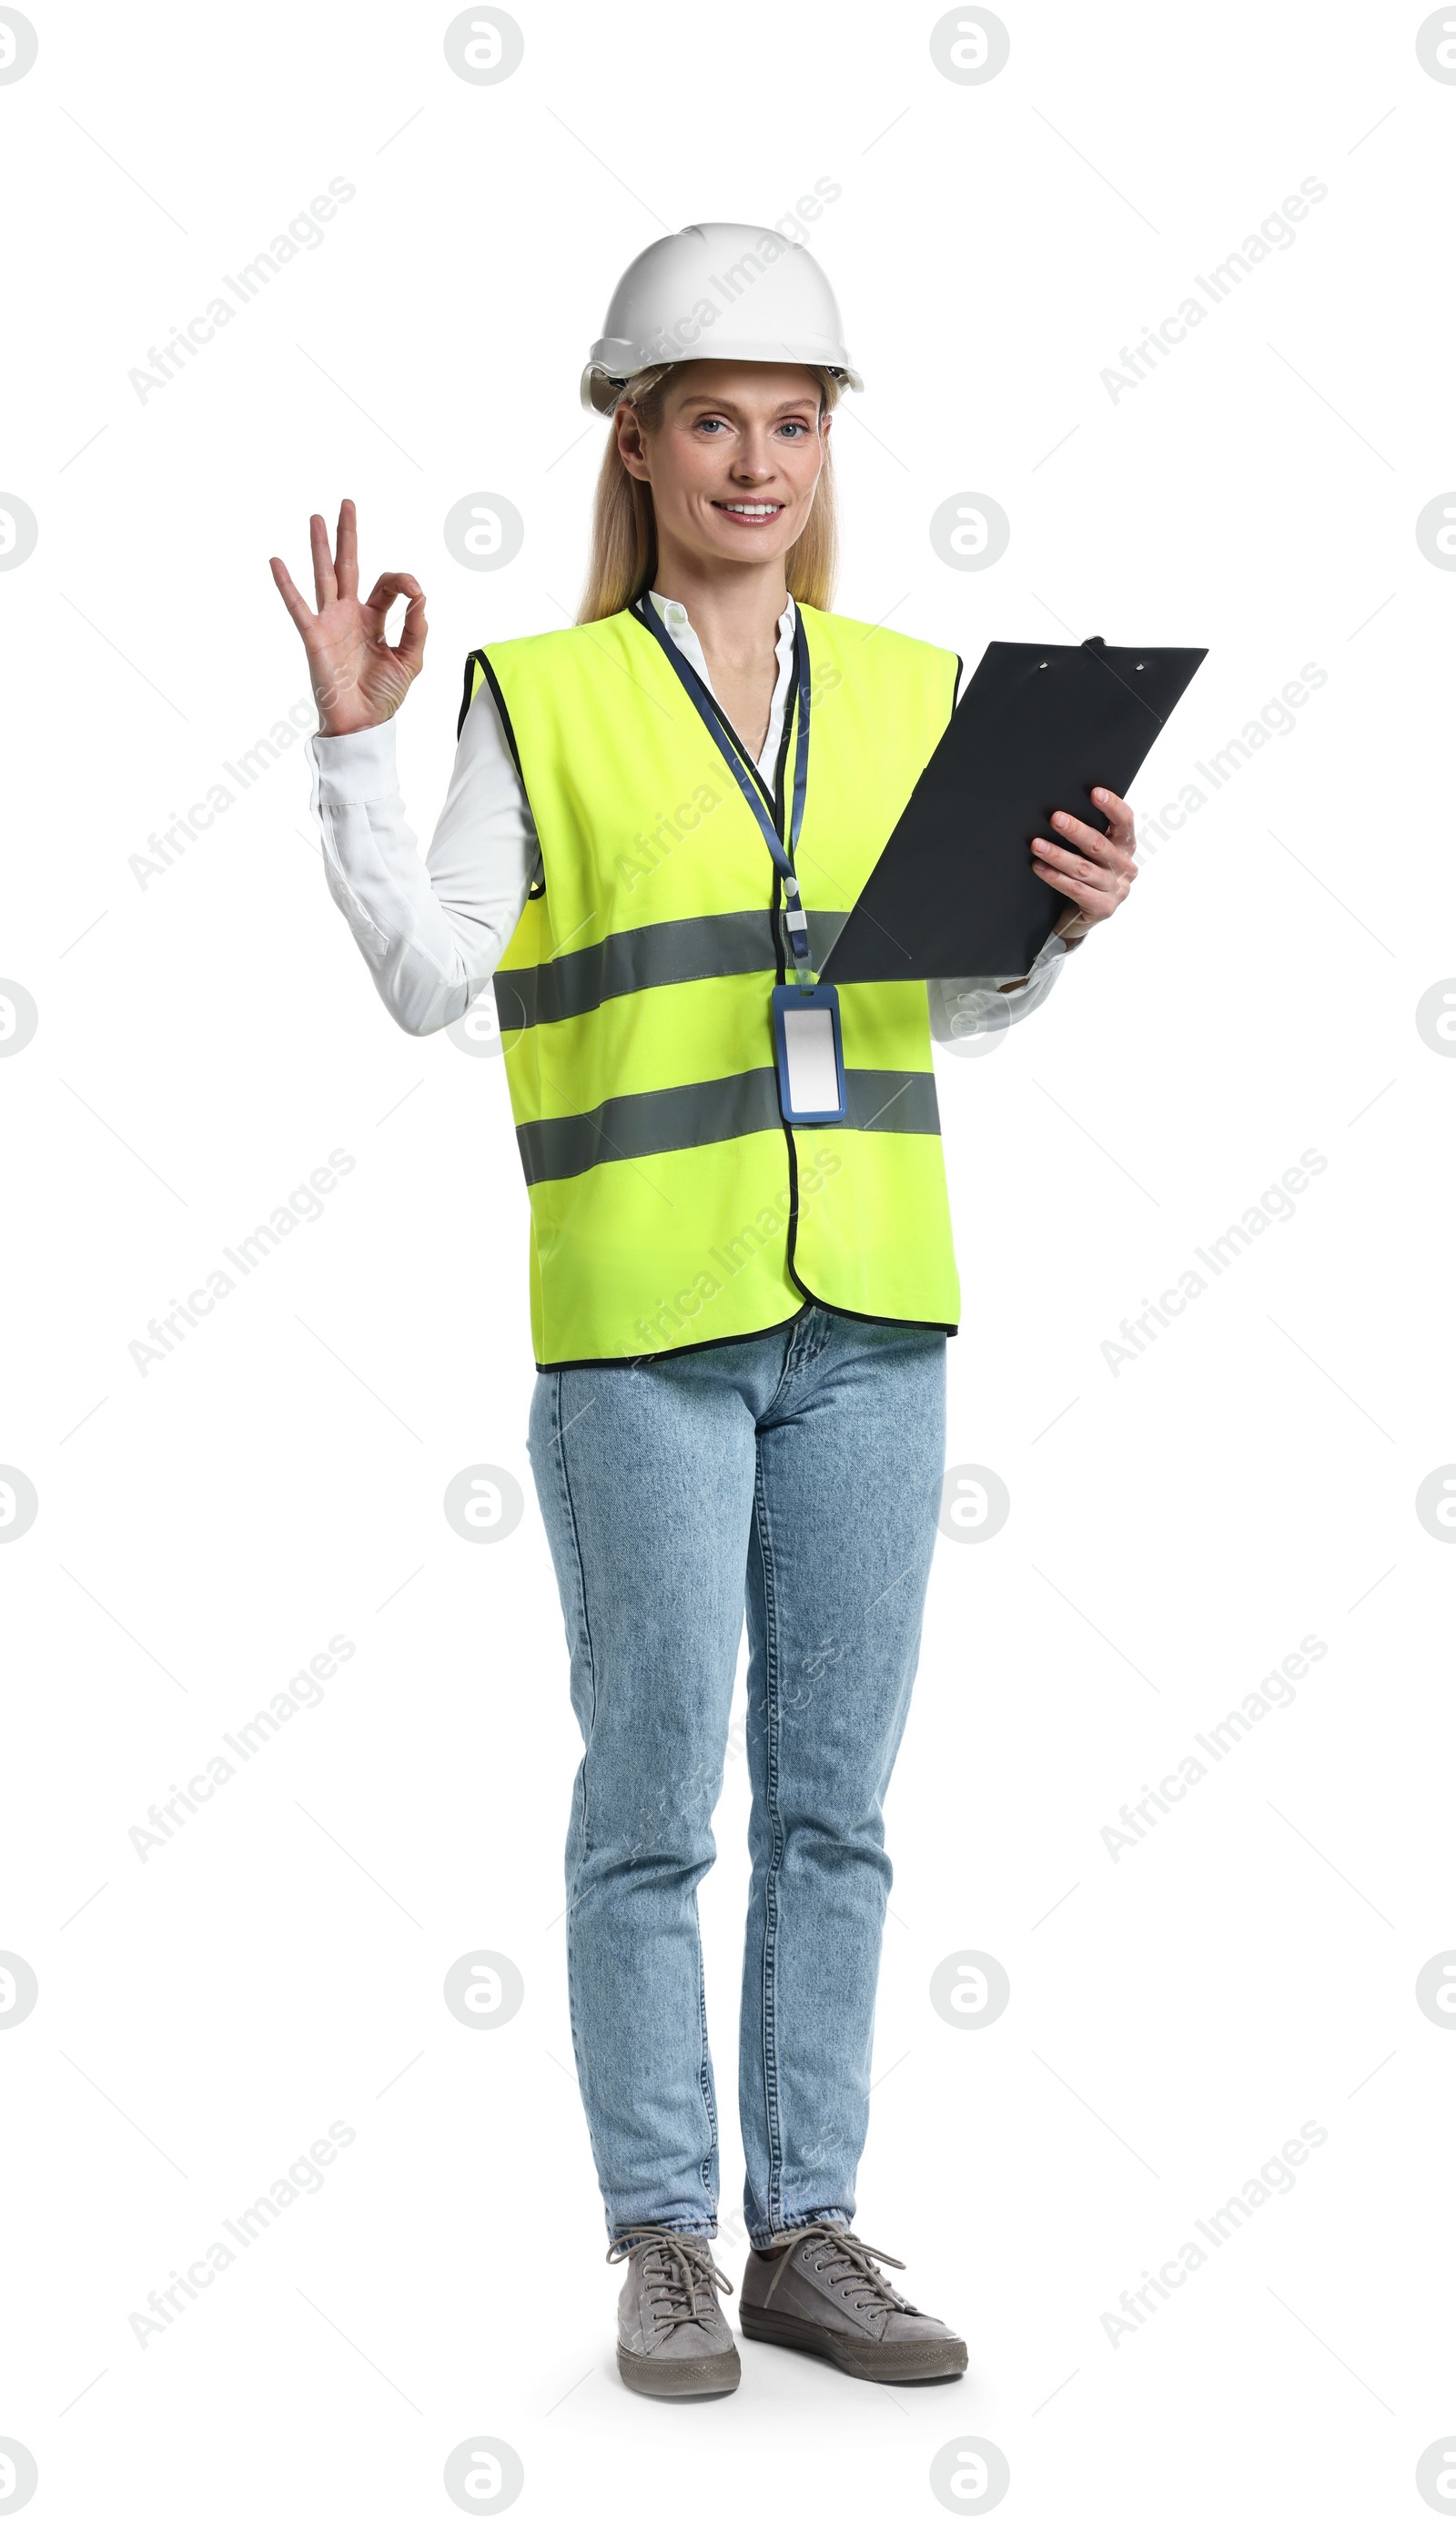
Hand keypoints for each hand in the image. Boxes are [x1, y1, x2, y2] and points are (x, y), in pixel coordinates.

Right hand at [269, 498, 426, 735]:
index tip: (415, 593)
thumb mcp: (411, 660)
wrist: (363, 725)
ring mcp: (331, 623)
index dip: (403, 583)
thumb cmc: (383, 697)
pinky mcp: (314, 636)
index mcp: (374, 620)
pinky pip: (298, 606)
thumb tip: (421, 595)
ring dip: (320, 546)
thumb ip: (417, 627)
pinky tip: (276, 561)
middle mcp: (350, 615)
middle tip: (347, 504)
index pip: (387, 586)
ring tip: (316, 517)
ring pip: (324, 576)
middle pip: (349, 566)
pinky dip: (286, 584)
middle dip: (348, 535)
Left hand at [1031, 787, 1136, 938]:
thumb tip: (1059, 812)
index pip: (1125, 822)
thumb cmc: (1085, 875)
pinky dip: (1055, 877)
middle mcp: (1124, 867)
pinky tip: (1039, 867)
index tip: (1095, 793)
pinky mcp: (1103, 908)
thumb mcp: (1091, 853)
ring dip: (1058, 855)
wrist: (1080, 917)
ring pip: (1083, 868)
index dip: (1112, 806)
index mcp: (1125, 846)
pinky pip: (1075, 889)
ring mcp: (1116, 889)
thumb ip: (1086, 835)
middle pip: (1099, 845)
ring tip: (1037, 845)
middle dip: (1076, 830)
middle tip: (1056, 818)